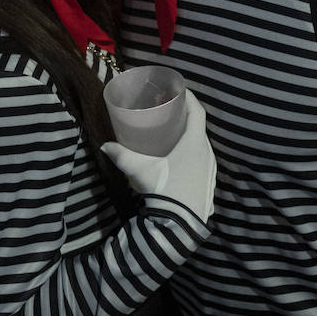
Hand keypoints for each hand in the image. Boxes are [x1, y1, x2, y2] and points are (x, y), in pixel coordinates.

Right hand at [101, 90, 215, 221]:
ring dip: (192, 138)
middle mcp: (208, 153)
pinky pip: (204, 163)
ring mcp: (211, 171)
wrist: (181, 225)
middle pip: (200, 128)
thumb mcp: (140, 171)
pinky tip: (183, 162)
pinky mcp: (210, 185)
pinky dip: (195, 155)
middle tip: (172, 113)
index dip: (190, 98)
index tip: (180, 91)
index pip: (198, 112)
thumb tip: (105, 146)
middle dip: (187, 117)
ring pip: (203, 147)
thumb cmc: (164, 190)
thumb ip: (122, 156)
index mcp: (195, 143)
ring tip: (176, 136)